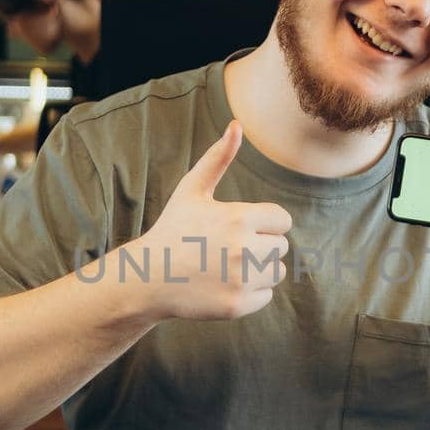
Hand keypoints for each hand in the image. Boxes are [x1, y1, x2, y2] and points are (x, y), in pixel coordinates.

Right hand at [137, 120, 291, 320]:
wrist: (148, 277)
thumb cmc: (173, 230)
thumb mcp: (192, 191)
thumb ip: (218, 158)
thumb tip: (237, 125)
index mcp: (240, 218)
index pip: (282, 221)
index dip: (263, 224)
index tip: (239, 229)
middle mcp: (244, 248)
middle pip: (281, 247)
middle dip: (260, 247)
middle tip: (226, 250)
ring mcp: (242, 279)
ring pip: (276, 272)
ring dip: (258, 271)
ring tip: (226, 267)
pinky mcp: (238, 305)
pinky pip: (266, 296)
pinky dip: (250, 294)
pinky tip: (223, 286)